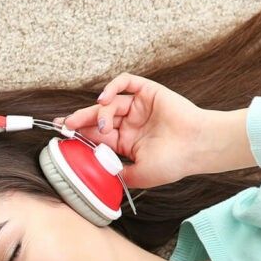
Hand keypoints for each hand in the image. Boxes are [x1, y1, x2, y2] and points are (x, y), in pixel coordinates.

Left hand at [53, 73, 208, 189]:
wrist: (198, 147)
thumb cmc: (174, 163)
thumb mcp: (137, 176)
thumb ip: (116, 175)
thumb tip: (94, 178)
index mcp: (126, 143)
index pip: (97, 136)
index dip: (80, 135)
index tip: (63, 137)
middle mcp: (130, 124)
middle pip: (98, 118)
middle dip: (79, 121)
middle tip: (65, 125)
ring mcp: (139, 107)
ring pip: (109, 103)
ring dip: (99, 113)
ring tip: (103, 127)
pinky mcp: (149, 92)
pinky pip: (126, 82)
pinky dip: (112, 87)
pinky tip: (104, 99)